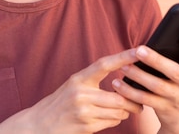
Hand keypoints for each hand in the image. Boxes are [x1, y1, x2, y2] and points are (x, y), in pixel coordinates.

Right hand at [0, 48, 143, 133]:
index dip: (123, 57)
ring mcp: (83, 111)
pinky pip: (111, 122)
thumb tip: (122, 79)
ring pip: (118, 112)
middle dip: (133, 102)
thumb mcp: (73, 87)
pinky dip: (115, 121)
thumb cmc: (59, 104)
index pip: (104, 64)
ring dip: (124, 113)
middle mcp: (80, 93)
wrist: (38, 125)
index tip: (139, 51)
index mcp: (78, 79)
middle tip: (139, 102)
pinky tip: (108, 119)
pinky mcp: (85, 126)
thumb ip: (92, 82)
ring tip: (123, 111)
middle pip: (118, 96)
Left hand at [112, 21, 178, 133]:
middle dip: (156, 60)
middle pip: (173, 71)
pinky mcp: (165, 109)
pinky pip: (145, 100)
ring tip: (123, 65)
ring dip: (138, 75)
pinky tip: (118, 83)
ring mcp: (178, 98)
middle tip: (138, 49)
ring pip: (156, 86)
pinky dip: (130, 92)